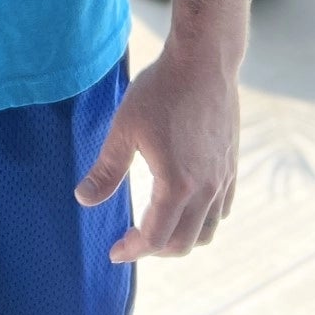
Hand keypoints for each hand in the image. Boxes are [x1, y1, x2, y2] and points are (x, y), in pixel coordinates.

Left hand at [73, 40, 239, 261]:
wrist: (203, 62)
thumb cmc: (160, 91)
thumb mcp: (124, 129)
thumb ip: (106, 170)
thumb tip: (83, 200)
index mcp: (177, 185)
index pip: (155, 238)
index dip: (133, 250)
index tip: (115, 252)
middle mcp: (205, 189)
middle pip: (183, 243)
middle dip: (155, 250)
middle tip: (131, 242)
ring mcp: (222, 178)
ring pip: (207, 230)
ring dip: (181, 239)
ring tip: (157, 230)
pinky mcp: (231, 165)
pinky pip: (222, 209)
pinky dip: (204, 220)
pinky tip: (186, 208)